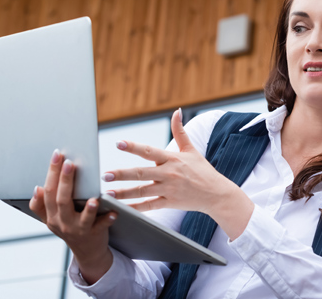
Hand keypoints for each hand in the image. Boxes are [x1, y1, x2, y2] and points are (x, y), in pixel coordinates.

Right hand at [29, 149, 116, 283]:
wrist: (87, 252)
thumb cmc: (70, 227)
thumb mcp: (52, 219)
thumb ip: (42, 206)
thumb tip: (37, 188)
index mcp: (51, 216)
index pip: (48, 191)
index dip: (51, 173)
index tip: (57, 155)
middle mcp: (62, 223)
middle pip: (62, 200)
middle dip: (65, 181)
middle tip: (70, 163)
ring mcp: (78, 230)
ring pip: (81, 218)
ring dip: (88, 208)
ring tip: (93, 197)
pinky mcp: (94, 234)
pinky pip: (101, 226)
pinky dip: (107, 219)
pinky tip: (114, 212)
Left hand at [105, 109, 254, 238]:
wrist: (216, 193)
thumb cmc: (202, 170)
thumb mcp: (191, 149)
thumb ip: (180, 131)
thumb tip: (176, 111)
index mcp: (172, 159)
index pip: (149, 151)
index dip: (133, 147)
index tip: (119, 143)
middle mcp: (169, 174)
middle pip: (141, 173)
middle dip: (122, 174)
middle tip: (105, 174)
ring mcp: (168, 189)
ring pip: (142, 191)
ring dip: (124, 193)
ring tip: (107, 193)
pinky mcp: (169, 203)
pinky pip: (149, 206)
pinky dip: (135, 208)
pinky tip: (122, 209)